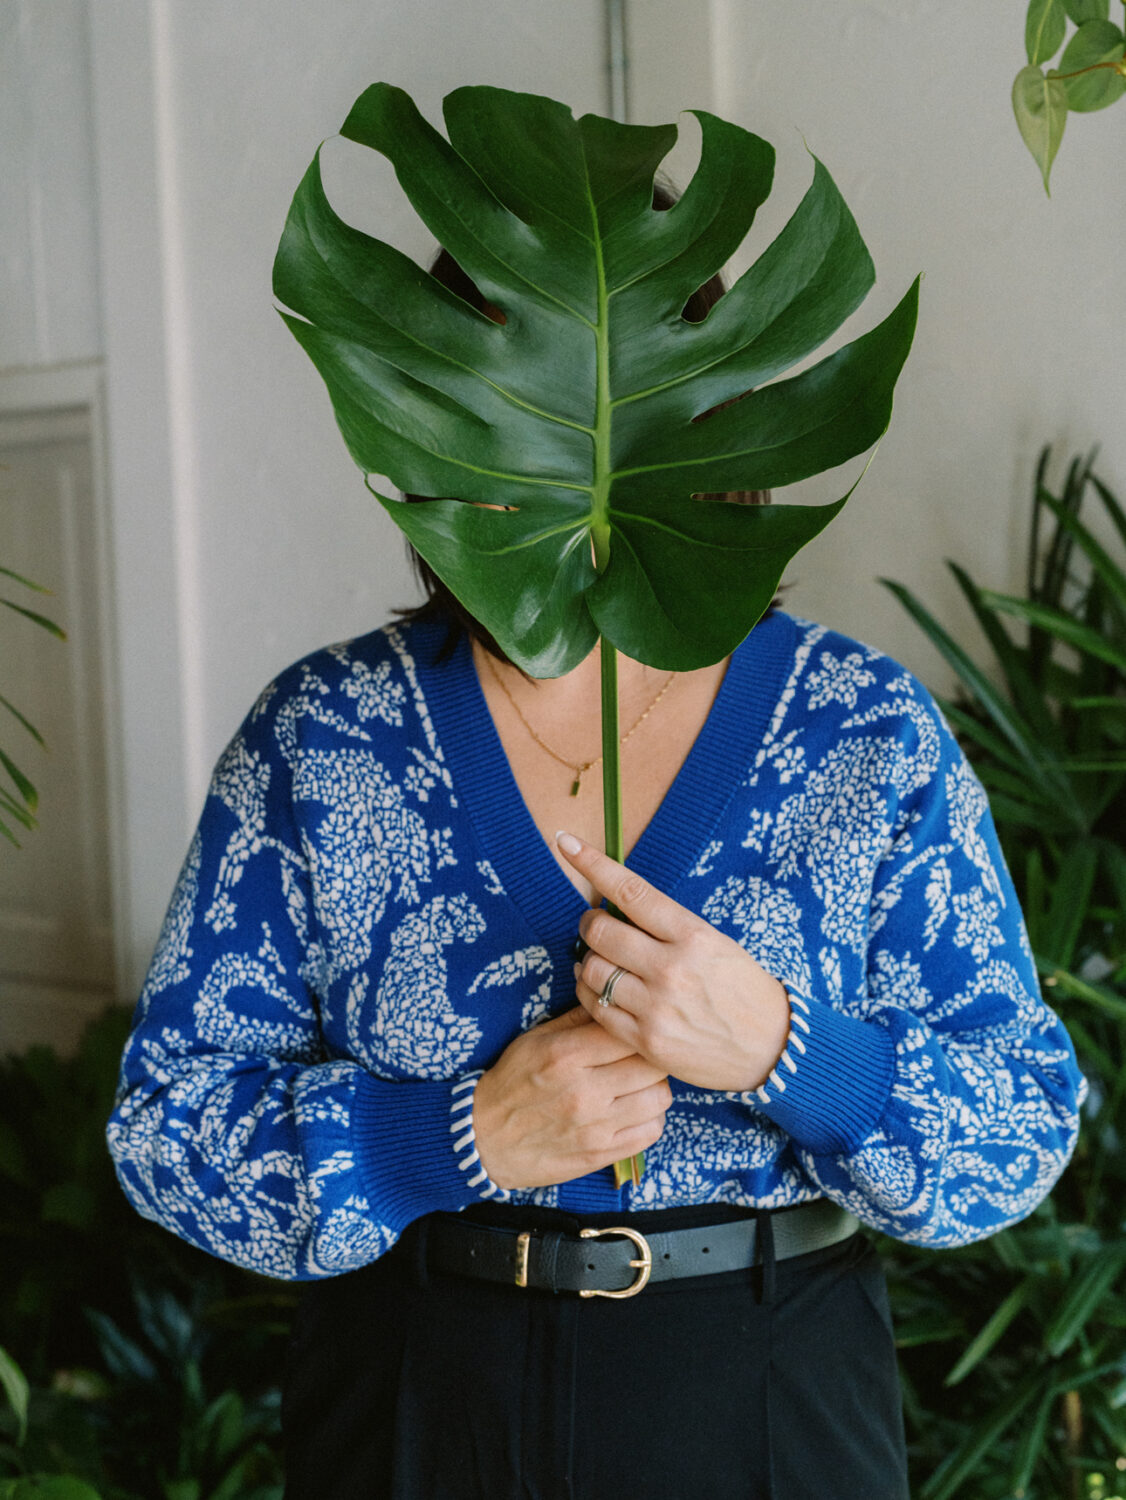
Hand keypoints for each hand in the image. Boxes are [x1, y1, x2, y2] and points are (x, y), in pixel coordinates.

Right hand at [471, 1005, 671, 1190]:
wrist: (484, 1140)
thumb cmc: (512, 1083)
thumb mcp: (536, 1039)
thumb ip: (579, 1017)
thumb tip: (609, 991)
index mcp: (567, 1055)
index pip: (629, 1032)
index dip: (639, 1026)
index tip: (636, 1027)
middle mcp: (585, 1091)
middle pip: (652, 1064)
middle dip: (652, 1054)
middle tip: (642, 1054)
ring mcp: (595, 1127)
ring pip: (660, 1097)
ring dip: (654, 1086)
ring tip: (639, 1083)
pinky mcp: (601, 1154)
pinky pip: (651, 1132)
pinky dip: (650, 1118)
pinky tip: (634, 1110)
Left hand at [557, 830, 790, 1092]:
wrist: (771, 1046)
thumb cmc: (742, 987)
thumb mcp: (715, 943)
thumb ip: (667, 927)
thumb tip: (615, 905)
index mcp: (693, 935)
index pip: (631, 892)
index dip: (593, 864)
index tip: (567, 845)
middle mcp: (672, 968)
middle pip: (600, 932)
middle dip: (588, 924)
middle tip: (593, 926)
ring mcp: (657, 1006)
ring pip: (592, 970)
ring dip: (587, 960)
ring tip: (598, 961)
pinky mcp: (646, 1039)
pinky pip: (596, 1008)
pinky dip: (589, 992)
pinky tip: (600, 988)